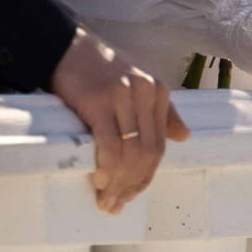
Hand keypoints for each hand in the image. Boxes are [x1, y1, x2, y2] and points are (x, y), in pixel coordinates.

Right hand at [49, 28, 189, 212]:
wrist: (67, 47)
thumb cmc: (99, 71)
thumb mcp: (137, 86)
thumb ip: (162, 111)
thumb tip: (183, 137)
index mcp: (159, 92)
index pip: (159, 147)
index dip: (145, 178)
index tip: (130, 197)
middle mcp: (146, 94)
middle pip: (147, 153)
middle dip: (132, 185)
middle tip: (115, 204)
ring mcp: (123, 97)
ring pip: (130, 152)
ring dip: (118, 182)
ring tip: (105, 199)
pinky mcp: (99, 101)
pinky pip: (110, 143)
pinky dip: (107, 167)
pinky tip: (99, 180)